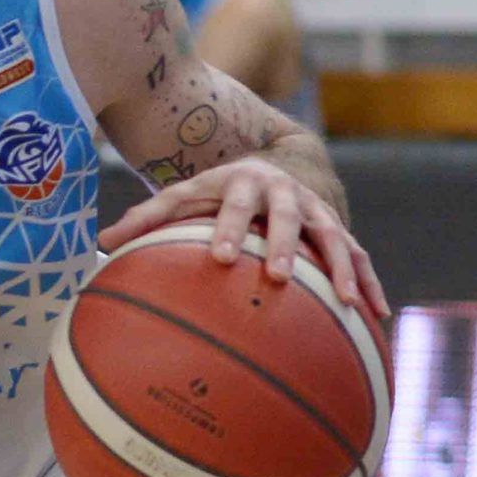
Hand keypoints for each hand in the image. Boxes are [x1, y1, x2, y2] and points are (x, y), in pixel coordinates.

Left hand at [100, 155, 390, 317]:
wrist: (271, 162)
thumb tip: (100, 242)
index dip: (226, 228)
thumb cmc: (215, 191)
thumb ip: (145, 217)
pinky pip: (358, 256)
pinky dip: (370, 282)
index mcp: (242, 183)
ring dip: (342, 268)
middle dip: (282, 245)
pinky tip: (377, 314)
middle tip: (277, 277)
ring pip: (333, 237)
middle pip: (285, 217)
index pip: (231, 205)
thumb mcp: (182, 195)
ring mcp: (315, 211)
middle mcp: (284, 193)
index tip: (217, 256)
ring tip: (347, 303)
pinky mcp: (336, 228)